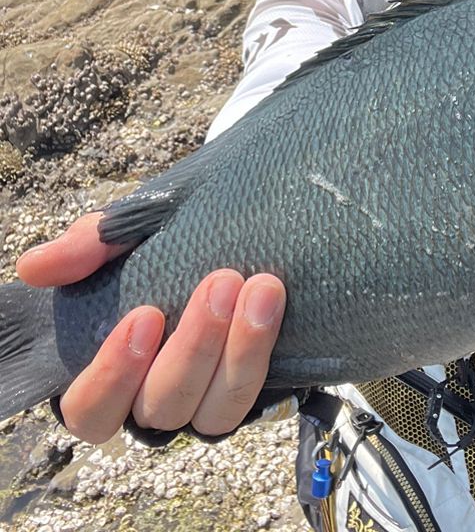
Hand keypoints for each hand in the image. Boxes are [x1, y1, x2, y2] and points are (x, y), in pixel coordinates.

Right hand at [16, 213, 285, 444]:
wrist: (228, 230)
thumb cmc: (160, 246)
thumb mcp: (121, 237)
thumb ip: (83, 249)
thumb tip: (33, 265)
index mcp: (108, 374)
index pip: (92, 409)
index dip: (113, 375)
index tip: (144, 315)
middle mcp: (154, 398)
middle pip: (163, 405)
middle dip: (194, 347)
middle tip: (219, 282)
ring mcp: (204, 399)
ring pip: (216, 408)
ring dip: (242, 350)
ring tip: (262, 287)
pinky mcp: (248, 387)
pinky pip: (256, 393)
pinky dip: (265, 349)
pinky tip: (275, 303)